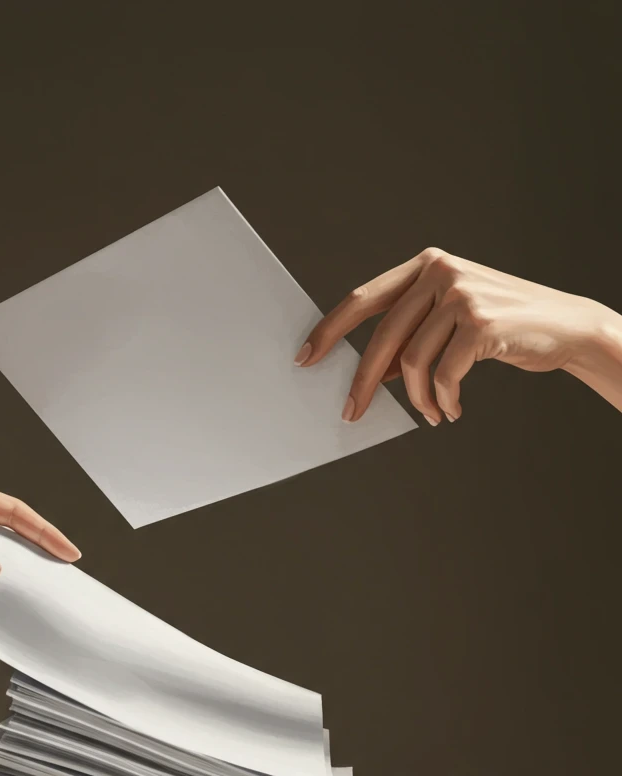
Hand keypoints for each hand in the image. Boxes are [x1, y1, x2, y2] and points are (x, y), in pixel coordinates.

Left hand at [294, 248, 621, 423]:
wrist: (566, 326)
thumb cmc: (504, 327)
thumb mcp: (452, 319)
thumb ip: (414, 332)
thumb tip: (373, 371)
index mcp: (427, 265)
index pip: (364, 298)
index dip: (330, 329)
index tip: (306, 357)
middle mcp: (441, 272)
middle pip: (382, 336)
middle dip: (363, 381)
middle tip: (352, 412)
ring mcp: (461, 294)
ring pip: (413, 362)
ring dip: (418, 399)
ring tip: (430, 413)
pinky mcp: (481, 323)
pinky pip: (443, 375)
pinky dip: (443, 401)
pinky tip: (451, 410)